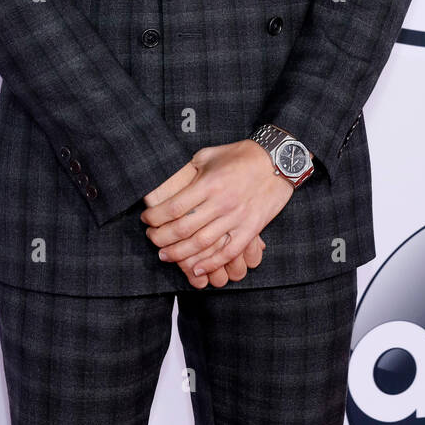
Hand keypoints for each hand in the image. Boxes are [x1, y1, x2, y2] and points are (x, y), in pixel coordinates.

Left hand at [141, 139, 292, 277]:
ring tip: (165, 256)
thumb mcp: (209, 154)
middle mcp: (221, 202)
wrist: (278, 160)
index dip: (155, 217)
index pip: (173, 207)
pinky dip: (211, 264)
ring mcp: (237, 218)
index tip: (146, 219)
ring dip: (180, 254)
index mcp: (208, 183)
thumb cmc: (241, 155)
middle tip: (152, 239)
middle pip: (183, 229)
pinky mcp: (251, 228)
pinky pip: (229, 252)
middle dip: (161, 238)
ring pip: (203, 244)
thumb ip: (188, 170)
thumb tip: (166, 183)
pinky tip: (197, 269)